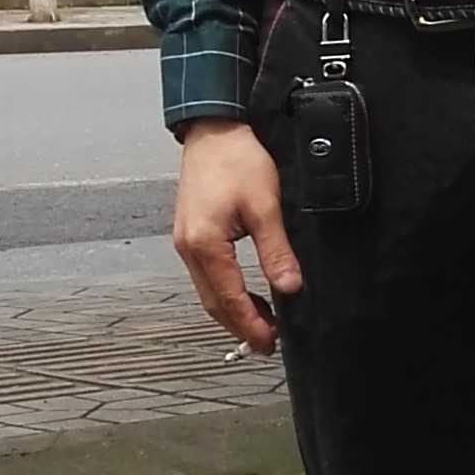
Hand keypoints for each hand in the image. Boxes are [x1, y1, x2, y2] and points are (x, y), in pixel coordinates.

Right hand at [172, 118, 302, 351]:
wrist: (214, 129)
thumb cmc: (238, 159)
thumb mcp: (265, 206)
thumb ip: (275, 250)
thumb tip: (289, 287)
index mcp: (205, 245)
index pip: (229, 300)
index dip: (251, 326)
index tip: (271, 345)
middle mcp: (188, 249)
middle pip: (213, 303)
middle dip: (240, 327)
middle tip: (268, 344)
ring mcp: (185, 242)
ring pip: (208, 292)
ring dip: (233, 311)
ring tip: (262, 323)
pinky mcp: (190, 234)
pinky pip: (206, 275)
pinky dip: (225, 292)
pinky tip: (246, 293)